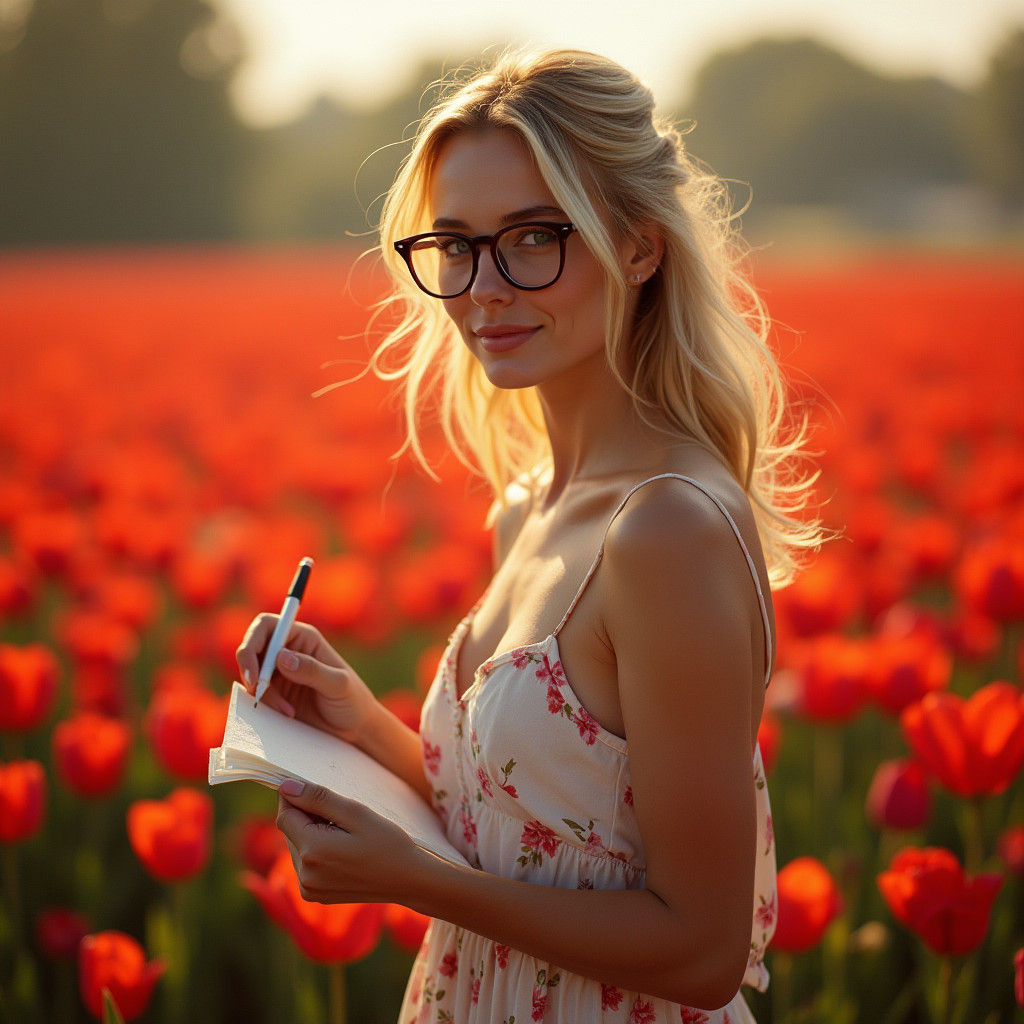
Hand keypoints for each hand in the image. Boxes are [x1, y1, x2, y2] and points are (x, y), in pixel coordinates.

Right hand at [236, 615, 377, 745]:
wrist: (353, 729)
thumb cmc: (353, 701)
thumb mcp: (338, 685)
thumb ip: (312, 670)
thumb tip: (281, 656)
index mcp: (304, 638)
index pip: (267, 626)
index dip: (252, 643)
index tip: (255, 674)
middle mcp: (287, 650)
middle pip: (251, 648)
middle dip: (250, 670)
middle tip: (259, 692)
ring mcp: (278, 672)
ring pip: (251, 675)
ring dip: (262, 694)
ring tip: (289, 711)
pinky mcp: (274, 693)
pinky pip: (255, 694)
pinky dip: (264, 705)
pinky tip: (287, 714)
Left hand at [275, 780, 426, 904]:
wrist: (407, 879)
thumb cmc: (387, 842)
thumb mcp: (355, 812)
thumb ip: (317, 798)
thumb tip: (286, 787)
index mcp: (313, 851)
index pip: (285, 816)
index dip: (294, 799)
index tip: (312, 789)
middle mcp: (304, 874)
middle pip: (290, 832)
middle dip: (307, 817)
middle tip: (340, 814)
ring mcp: (309, 888)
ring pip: (296, 847)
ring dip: (311, 834)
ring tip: (344, 834)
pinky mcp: (315, 895)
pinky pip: (304, 864)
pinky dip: (316, 852)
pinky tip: (342, 850)